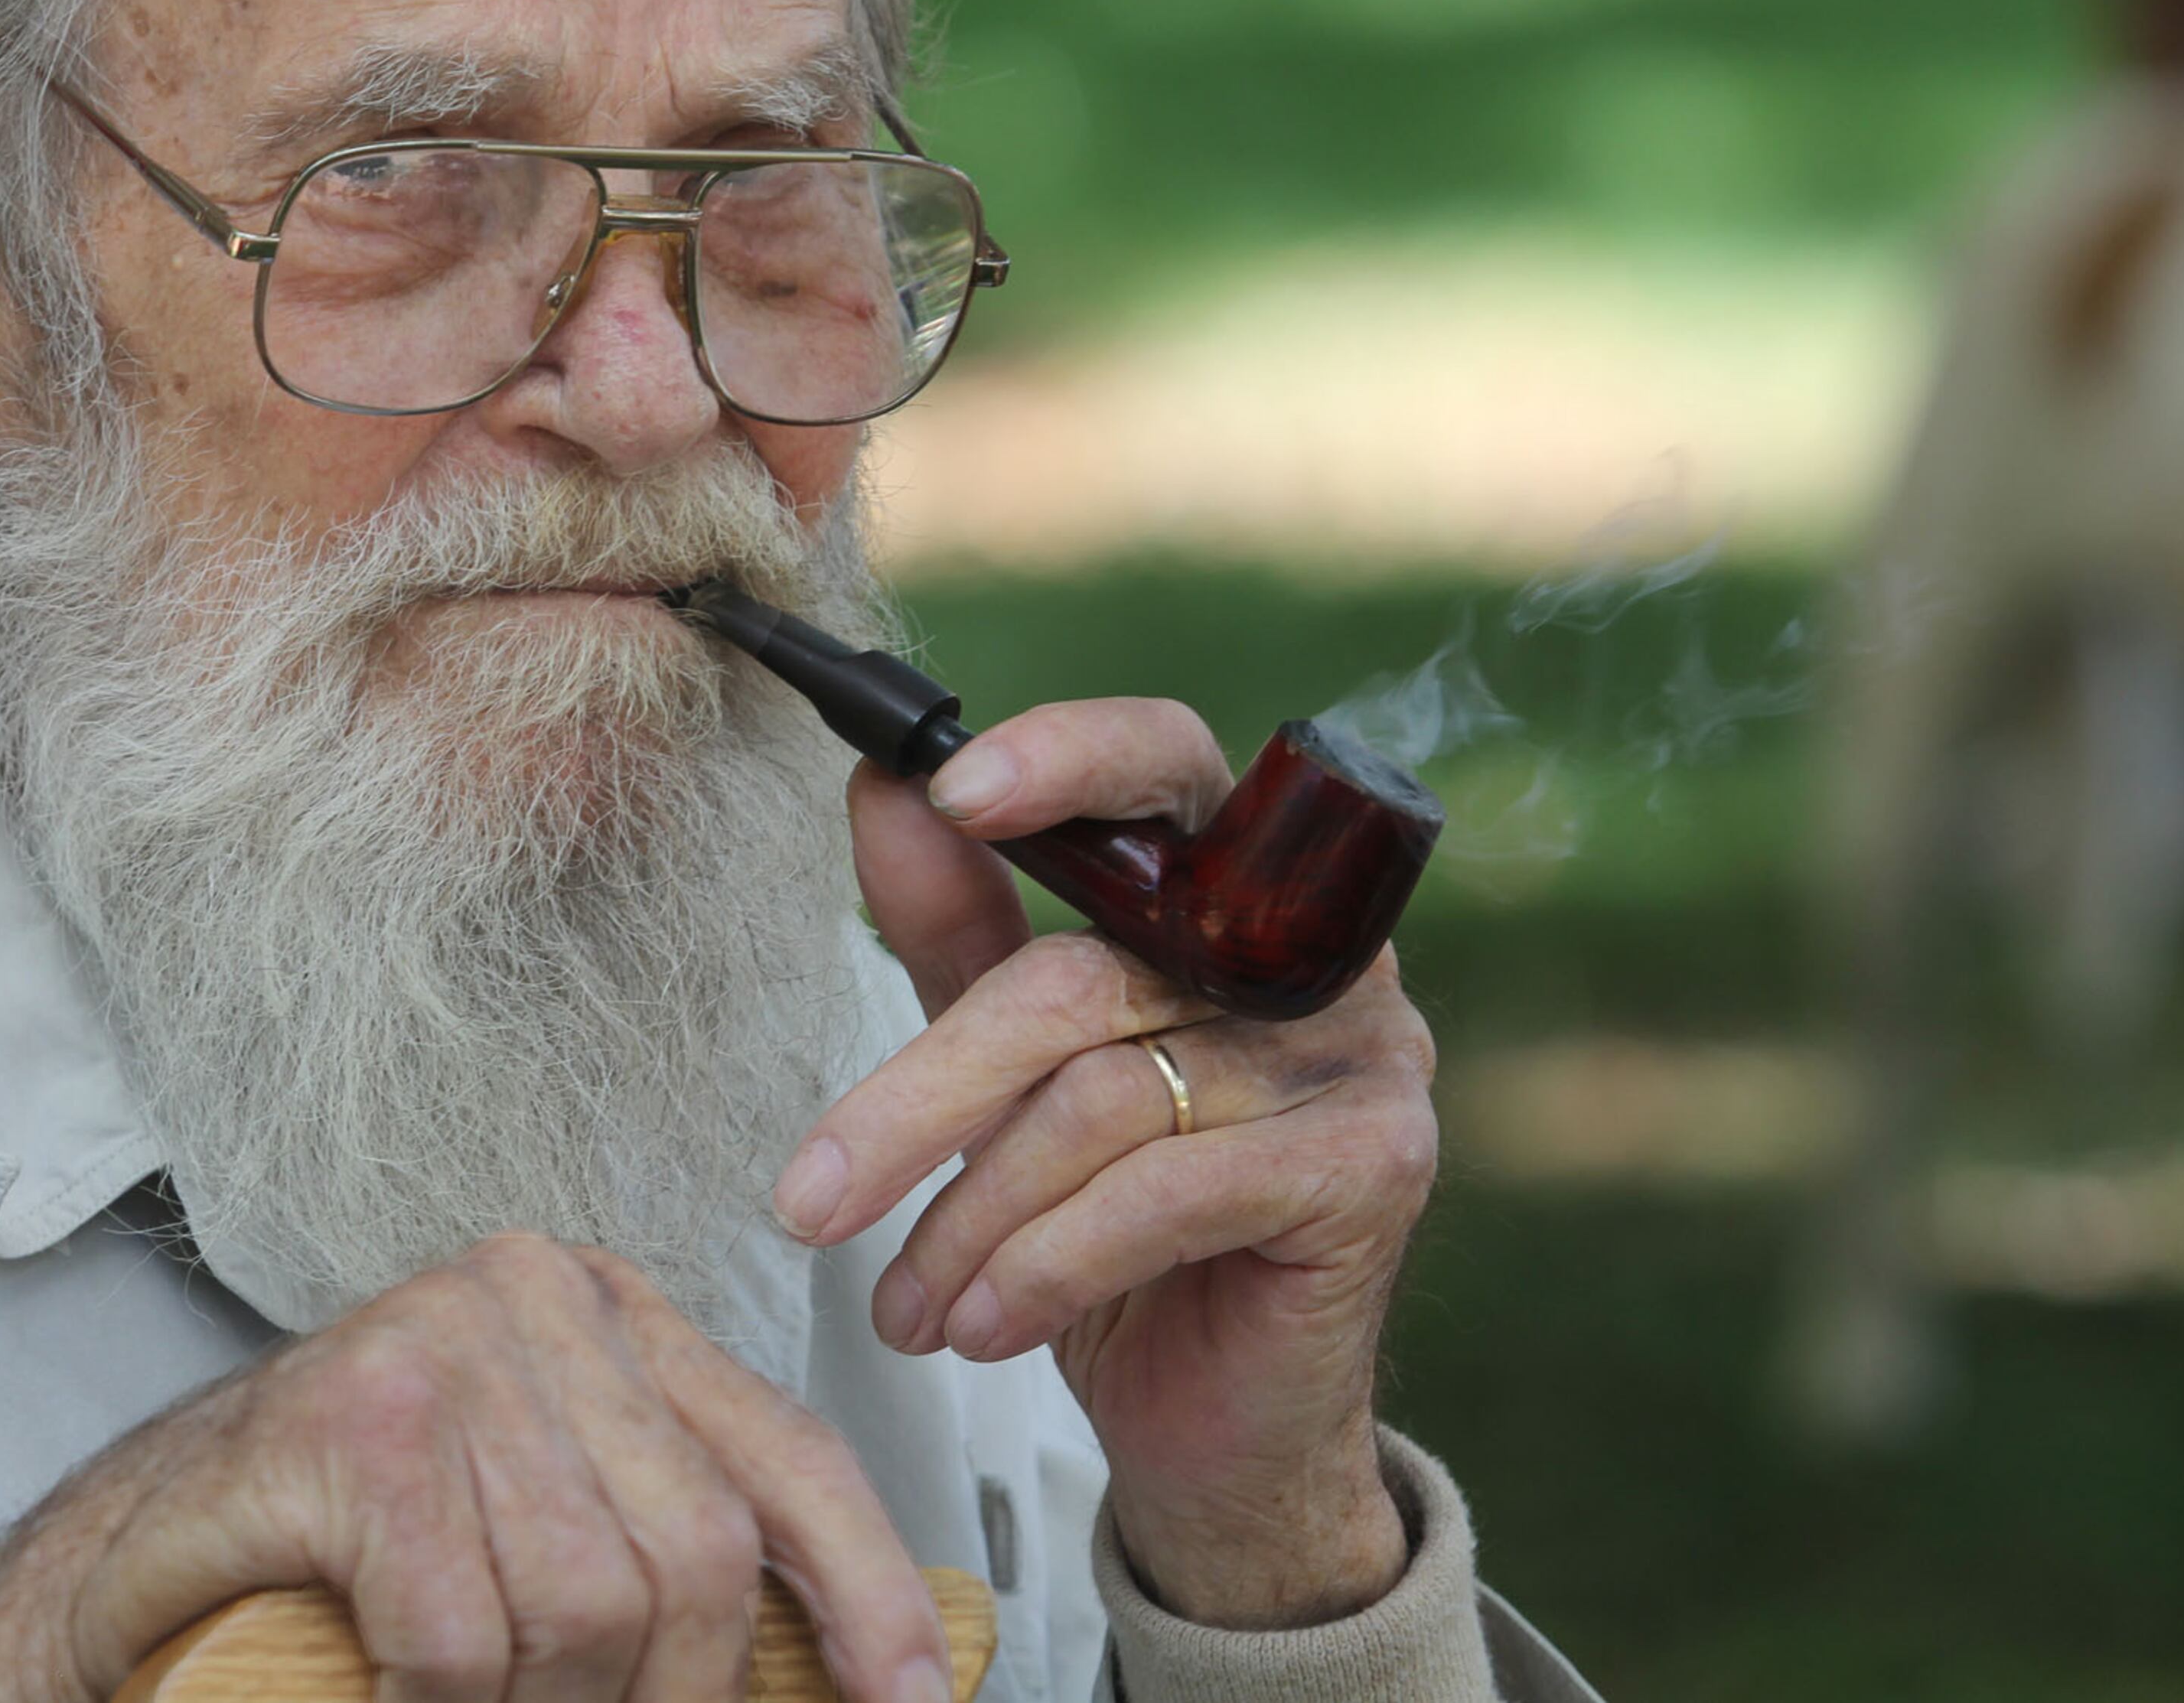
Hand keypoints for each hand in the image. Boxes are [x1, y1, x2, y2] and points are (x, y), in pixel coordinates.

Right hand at [0, 1235, 958, 1702]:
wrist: (133, 1556)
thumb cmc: (355, 1556)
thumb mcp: (546, 1532)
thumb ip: (668, 1556)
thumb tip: (848, 1665)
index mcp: (612, 1313)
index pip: (783, 1452)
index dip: (863, 1586)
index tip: (914, 1700)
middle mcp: (540, 1298)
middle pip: (693, 1552)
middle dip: (670, 1698)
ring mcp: (442, 1344)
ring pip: (585, 1607)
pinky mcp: (351, 1420)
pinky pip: (462, 1635)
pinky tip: (397, 1694)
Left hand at [778, 699, 1440, 1628]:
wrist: (1221, 1424)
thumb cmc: (1116, 1231)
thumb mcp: (1012, 1072)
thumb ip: (960, 927)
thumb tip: (879, 789)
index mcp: (1235, 891)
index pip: (1163, 765)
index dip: (1062, 758)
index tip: (946, 789)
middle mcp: (1316, 952)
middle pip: (1081, 978)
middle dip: (924, 1093)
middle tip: (809, 1195)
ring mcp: (1362, 1052)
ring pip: (1104, 1100)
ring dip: (974, 1218)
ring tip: (910, 1306)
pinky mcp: (1373, 1164)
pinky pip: (1167, 1193)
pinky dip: (1050, 1265)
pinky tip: (987, 1327)